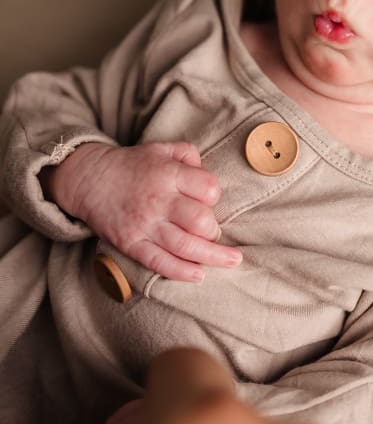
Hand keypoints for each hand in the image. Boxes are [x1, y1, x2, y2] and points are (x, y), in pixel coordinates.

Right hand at [44, 141, 240, 281]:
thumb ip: (189, 155)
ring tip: (231, 261)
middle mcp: (158, 200)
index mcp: (168, 174)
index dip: (215, 196)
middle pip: (200, 221)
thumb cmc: (132, 165)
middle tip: (213, 231)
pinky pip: (160, 262)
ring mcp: (144, 225)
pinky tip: (199, 275)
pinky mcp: (131, 244)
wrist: (89, 179)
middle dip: (214, 229)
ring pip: (185, 246)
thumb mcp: (161, 149)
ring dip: (212, 256)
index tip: (210, 200)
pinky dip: (182, 272)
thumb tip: (207, 174)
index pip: (208, 188)